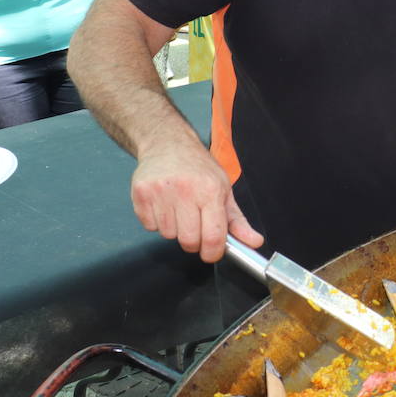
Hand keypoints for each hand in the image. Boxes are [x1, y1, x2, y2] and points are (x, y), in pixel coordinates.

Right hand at [130, 137, 263, 262]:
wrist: (168, 144)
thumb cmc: (199, 169)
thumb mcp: (224, 190)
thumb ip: (238, 221)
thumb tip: (254, 242)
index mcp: (210, 190)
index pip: (213, 236)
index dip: (213, 252)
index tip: (211, 252)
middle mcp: (185, 190)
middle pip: (188, 241)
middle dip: (193, 241)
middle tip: (194, 226)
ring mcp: (160, 192)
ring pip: (168, 235)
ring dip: (174, 229)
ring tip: (178, 208)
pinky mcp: (141, 193)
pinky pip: (149, 226)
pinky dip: (157, 221)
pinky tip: (163, 204)